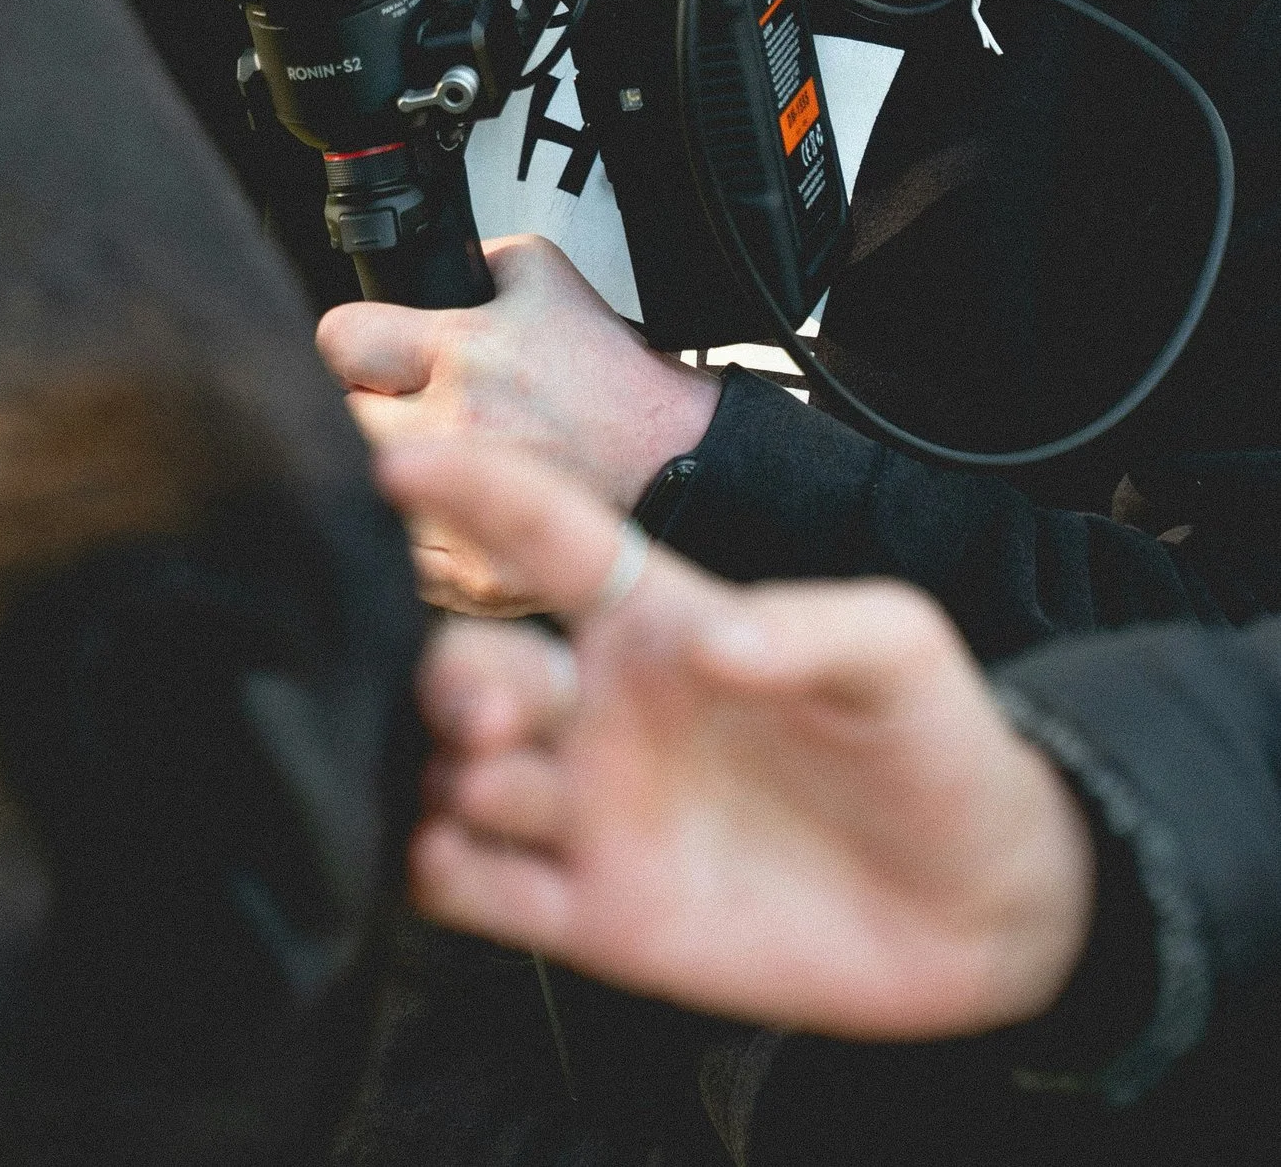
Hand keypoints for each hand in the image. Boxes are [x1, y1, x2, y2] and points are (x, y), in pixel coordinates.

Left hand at [318, 238, 718, 607]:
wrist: (675, 465)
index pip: (340, 340)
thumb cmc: (613, 379)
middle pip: (342, 415)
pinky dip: (413, 529)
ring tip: (434, 458)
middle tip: (409, 405)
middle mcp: (456, 431)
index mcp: (464, 353)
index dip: (355, 340)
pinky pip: (398, 553)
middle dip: (369, 404)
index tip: (372, 351)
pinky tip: (452, 508)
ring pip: (363, 488)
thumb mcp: (543, 272)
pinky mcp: (472, 576)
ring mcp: (462, 512)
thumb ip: (472, 260)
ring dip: (389, 472)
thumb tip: (419, 266)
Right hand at [398, 436, 1096, 1040]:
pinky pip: (475, 888)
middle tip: (493, 712)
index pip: (539, 529)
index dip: (468, 488)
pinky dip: (431, 871)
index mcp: (659, 618)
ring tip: (483, 789)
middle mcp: (604, 706)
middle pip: (471, 662)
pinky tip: (443, 858)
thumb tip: (713, 640)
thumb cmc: (940, 751)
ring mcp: (594, 810)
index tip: (396, 466)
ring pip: (454, 769)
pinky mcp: (597, 916)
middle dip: (448, 672)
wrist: (986, 912)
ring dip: (436, 769)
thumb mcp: (902, 654)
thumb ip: (815, 627)